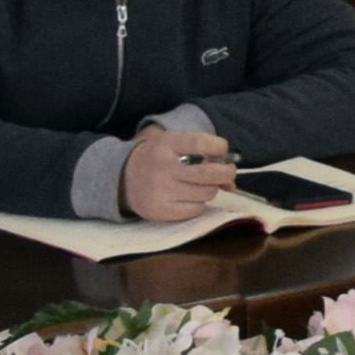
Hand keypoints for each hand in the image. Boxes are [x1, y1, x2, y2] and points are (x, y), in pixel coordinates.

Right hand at [121, 127, 237, 221]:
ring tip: (202, 183)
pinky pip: (196, 209)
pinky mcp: (162, 210)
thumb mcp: (174, 146)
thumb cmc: (157, 158)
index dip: (218, 147)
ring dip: (211, 188)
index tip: (222, 149)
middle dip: (226, 172)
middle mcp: (163, 167)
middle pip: (209, 174)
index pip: (200, 143)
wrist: (122, 177)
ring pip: (207, 193)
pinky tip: (190, 196)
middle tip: (227, 171)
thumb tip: (232, 182)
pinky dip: (199, 203)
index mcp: (166, 144)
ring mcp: (162, 191)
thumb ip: (204, 156)